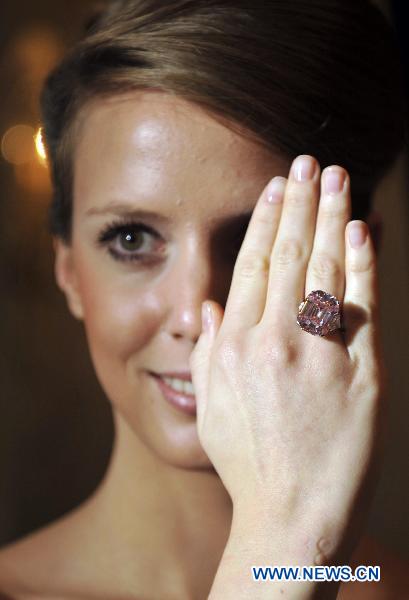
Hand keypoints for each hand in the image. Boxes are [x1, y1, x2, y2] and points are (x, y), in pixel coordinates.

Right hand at [190, 154, 385, 563]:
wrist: (292, 517)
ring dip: (334, 218)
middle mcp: (276, 341)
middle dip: (302, 203)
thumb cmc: (247, 463)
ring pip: (328, 270)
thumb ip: (208, 351)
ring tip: (338, 179)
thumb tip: (211, 307)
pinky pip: (365, 309)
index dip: (267, 220)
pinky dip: (366, 265)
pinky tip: (366, 229)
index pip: (253, 265)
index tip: (277, 187)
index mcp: (236, 346)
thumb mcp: (211, 407)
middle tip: (310, 161)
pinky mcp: (364, 376)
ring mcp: (322, 356)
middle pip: (291, 255)